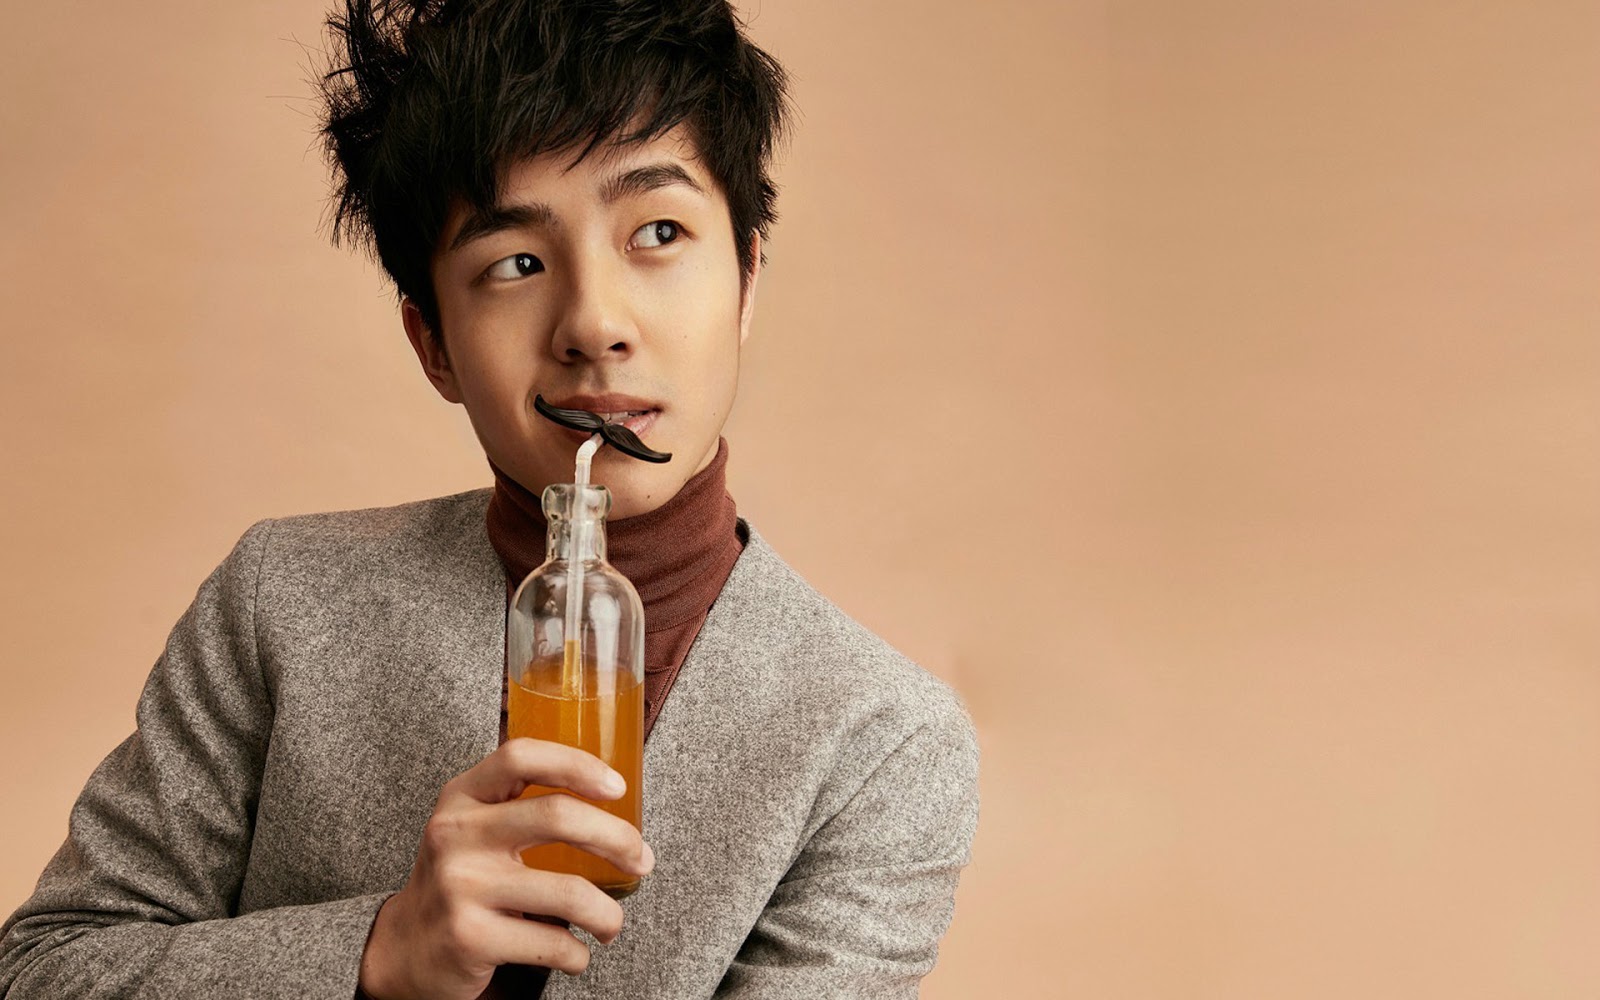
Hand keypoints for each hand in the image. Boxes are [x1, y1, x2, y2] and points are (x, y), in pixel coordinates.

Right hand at [357, 738, 654, 999]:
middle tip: (641, 859)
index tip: (617, 786)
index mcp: (462, 797)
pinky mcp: (470, 938)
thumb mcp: (475, 828)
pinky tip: (576, 952)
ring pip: (569, 891)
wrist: (405, 949)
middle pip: (558, 816)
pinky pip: (553, 944)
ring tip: (611, 923)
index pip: (520, 756)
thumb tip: (612, 803)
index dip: (576, 764)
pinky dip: (578, 954)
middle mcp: (456, 834)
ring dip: (608, 914)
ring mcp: (461, 886)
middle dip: (618, 838)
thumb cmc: (462, 880)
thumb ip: (520, 803)